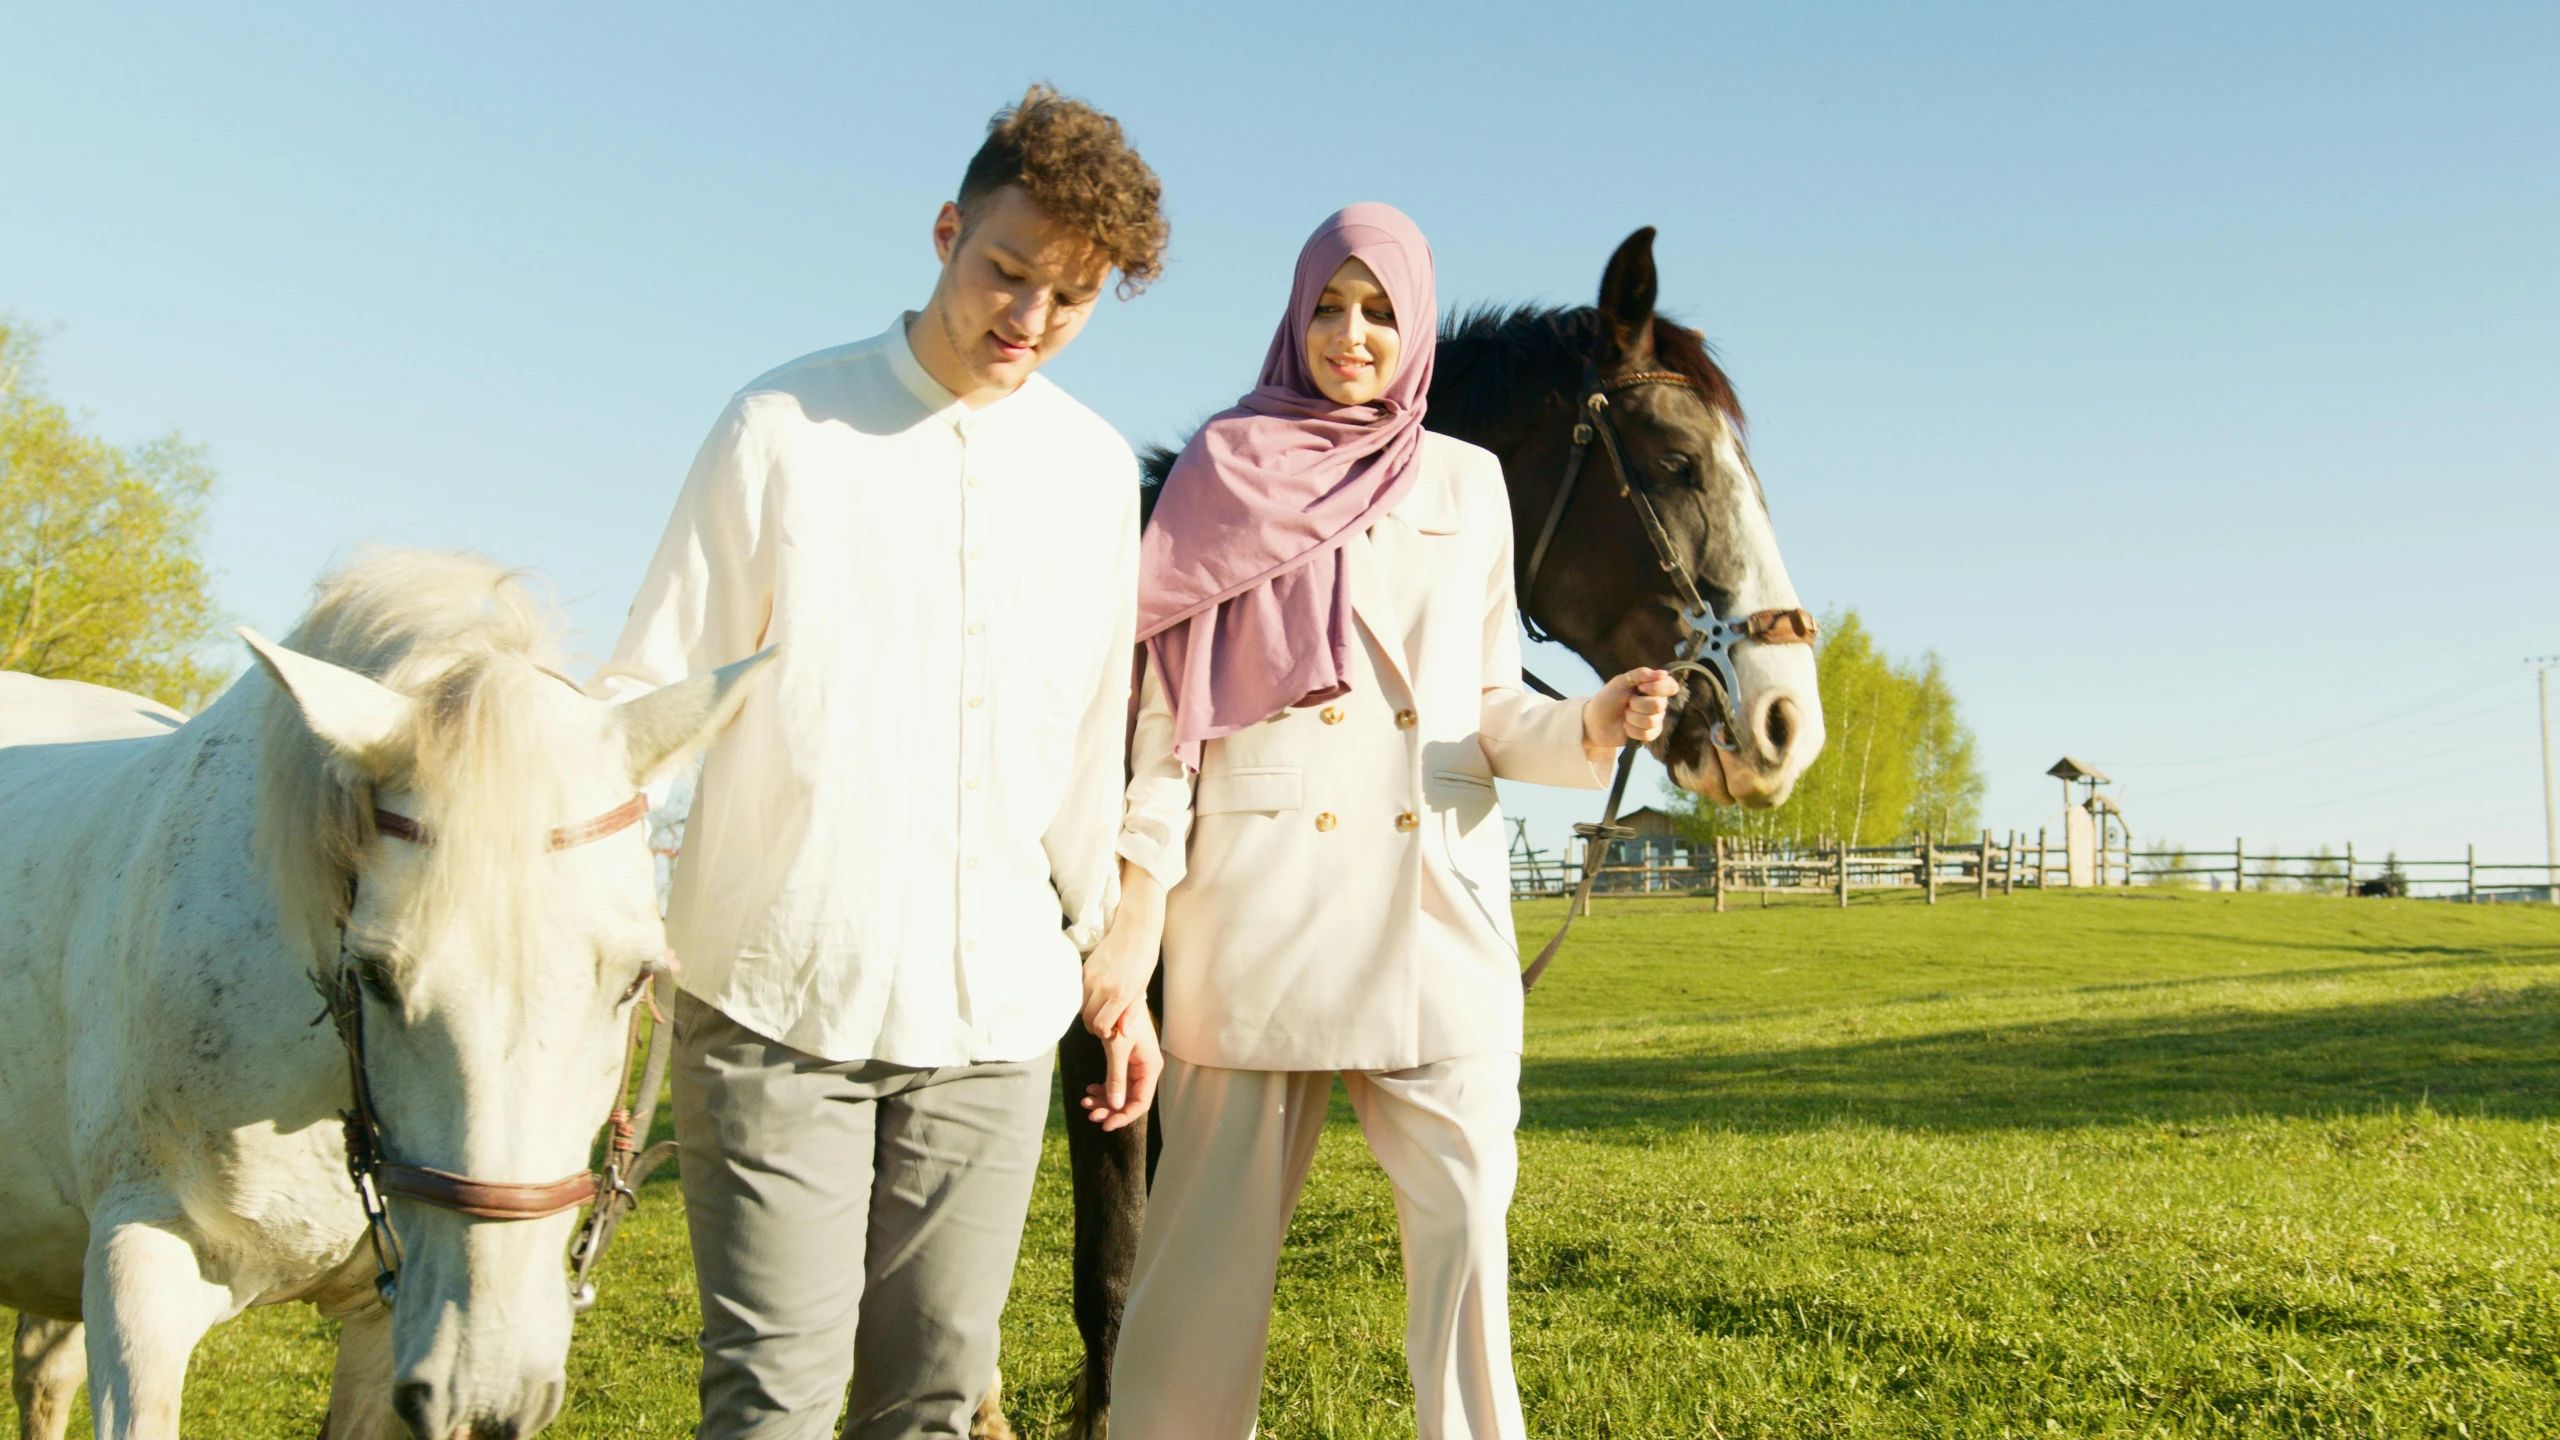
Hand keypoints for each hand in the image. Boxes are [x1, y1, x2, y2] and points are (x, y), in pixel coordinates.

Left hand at [1080, 1002, 1160, 1130]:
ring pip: (1121, 1093)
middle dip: (1110, 1110)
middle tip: (1090, 1114)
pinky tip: (1090, 1089)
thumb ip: (1116, 1079)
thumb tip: (1114, 1107)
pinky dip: (1103, 1088)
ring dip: (1104, 1101)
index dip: (1123, 1116)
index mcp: (1150, 1069)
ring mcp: (1136, 1067)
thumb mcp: (1117, 1050)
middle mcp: (1145, 1070)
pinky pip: (1116, 1083)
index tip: (1105, 1124)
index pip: (1141, 1103)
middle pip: (1130, 1101)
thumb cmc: (1123, 1021)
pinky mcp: (1126, 1063)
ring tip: (1085, 1102)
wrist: (1120, 1000)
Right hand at [1081, 862, 1164, 1043]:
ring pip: (1080, 1006)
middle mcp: (1102, 987)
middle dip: (1095, 1025)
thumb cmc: (1143, 958)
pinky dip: (1084, 997)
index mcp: (1120, 994)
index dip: (1104, 1032)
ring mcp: (1090, 977)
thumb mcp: (1142, 988)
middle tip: (1105, 1021)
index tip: (1110, 1029)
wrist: (1135, 929)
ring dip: (1088, 1011)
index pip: (1100, 1026)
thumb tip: (1121, 1033)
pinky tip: (1096, 993)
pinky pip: (1078, 991)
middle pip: (1087, 1019)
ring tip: (1100, 1007)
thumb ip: (1130, 1012)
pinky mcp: (1084, 968)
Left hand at [1583, 667, 1680, 753]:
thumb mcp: (1621, 681)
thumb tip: (1663, 673)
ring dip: (1632, 718)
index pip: (1671, 686)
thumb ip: (1641, 674)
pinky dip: (1632, 730)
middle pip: (1659, 705)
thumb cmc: (1608, 698)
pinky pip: (1648, 734)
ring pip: (1651, 721)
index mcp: (1653, 687)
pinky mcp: (1649, 734)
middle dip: (1637, 704)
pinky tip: (1625, 727)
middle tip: (1627, 703)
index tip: (1640, 687)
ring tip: (1625, 715)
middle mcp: (1657, 703)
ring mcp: (1655, 719)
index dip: (1657, 688)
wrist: (1595, 721)